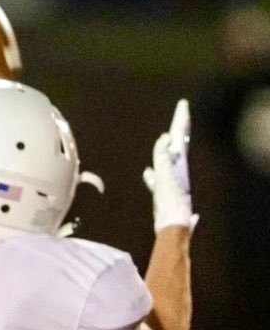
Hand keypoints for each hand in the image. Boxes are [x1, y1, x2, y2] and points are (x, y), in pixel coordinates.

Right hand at [143, 99, 198, 232]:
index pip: (180, 137)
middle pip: (178, 144)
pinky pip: (158, 176)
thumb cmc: (170, 202)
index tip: (183, 104)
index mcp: (179, 164)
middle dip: (178, 128)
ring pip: (168, 159)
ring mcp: (171, 181)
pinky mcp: (163, 193)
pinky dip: (153, 170)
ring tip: (165, 139)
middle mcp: (177, 170)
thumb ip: (164, 157)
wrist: (174, 225)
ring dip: (166, 147)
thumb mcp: (166, 177)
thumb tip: (164, 137)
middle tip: (181, 113)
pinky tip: (146, 173)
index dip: (181, 120)